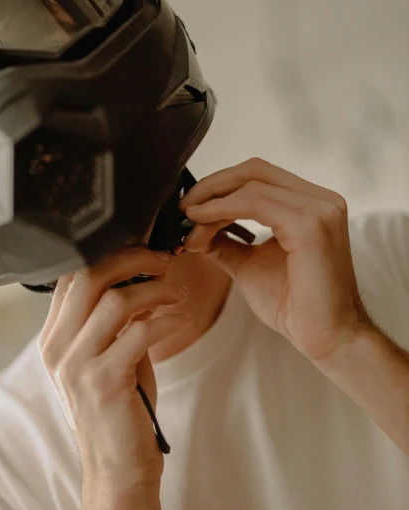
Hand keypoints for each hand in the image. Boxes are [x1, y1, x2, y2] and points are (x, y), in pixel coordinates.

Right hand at [39, 245, 190, 487]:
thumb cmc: (119, 409)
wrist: (118, 469)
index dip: (108, 251)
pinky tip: (182, 319)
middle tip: (162, 260)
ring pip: (115, 300)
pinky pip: (140, 332)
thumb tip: (139, 275)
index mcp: (54, 338)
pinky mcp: (104, 382)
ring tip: (177, 294)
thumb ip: (115, 320)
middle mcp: (57, 348)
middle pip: (88, 276)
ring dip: (156, 289)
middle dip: (132, 258)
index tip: (142, 249)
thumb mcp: (108, 357)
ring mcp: (77, 366)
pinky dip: (168, 319)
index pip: (71, 274)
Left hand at [180, 157, 372, 363]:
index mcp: (312, 205)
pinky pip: (254, 203)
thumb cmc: (295, 305)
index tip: (189, 206)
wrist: (326, 338)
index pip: (258, 177)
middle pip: (255, 171)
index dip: (219, 185)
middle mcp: (321, 200)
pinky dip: (221, 210)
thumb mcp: (248, 264)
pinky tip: (201, 225)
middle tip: (184, 207)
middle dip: (212, 186)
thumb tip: (192, 227)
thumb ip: (224, 241)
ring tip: (189, 225)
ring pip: (251, 186)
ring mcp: (319, 209)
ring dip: (212, 203)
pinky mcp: (310, 225)